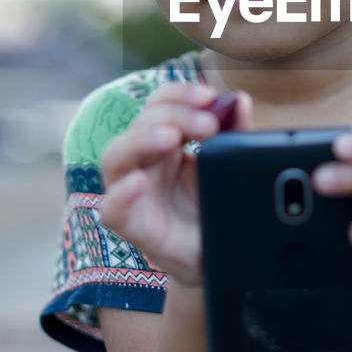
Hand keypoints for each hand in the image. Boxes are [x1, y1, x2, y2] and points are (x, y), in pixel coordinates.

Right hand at [99, 82, 252, 288]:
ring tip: (171, 138)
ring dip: (141, 140)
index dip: (178, 93)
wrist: (220, 257)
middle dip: (174, 115)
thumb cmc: (216, 207)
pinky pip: (111, 209)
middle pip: (140, 124)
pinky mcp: (132, 225)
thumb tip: (240, 101)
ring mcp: (133, 192)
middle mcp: (144, 162)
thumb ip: (236, 134)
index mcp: (165, 142)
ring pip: (115, 156)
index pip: (160, 104)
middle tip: (208, 125)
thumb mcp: (229, 166)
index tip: (208, 96)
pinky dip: (120, 194)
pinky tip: (139, 183)